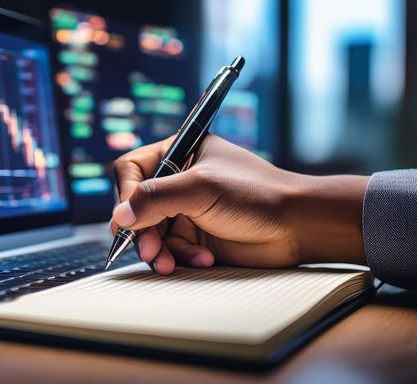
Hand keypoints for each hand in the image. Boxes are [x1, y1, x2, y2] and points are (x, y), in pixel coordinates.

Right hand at [110, 134, 368, 274]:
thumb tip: (120, 214)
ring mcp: (186, 210)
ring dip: (159, 250)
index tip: (128, 218)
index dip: (126, 194)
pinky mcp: (196, 237)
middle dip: (143, 232)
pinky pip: (171, 250)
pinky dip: (180, 258)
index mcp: (179, 153)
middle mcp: (179, 181)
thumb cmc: (256, 195)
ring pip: (151, 233)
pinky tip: (203, 260)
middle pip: (138, 207)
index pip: (133, 169)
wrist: (297, 227)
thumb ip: (157, 199)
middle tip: (151, 250)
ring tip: (171, 263)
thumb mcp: (201, 189)